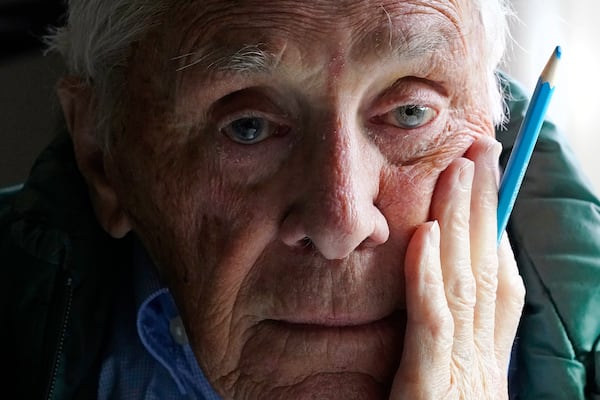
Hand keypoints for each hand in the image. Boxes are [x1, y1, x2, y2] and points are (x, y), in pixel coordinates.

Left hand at [390, 137, 524, 398]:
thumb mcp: (443, 387)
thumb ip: (441, 347)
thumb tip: (434, 292)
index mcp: (483, 361)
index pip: (496, 282)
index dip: (494, 229)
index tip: (487, 183)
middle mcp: (482, 361)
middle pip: (487, 268)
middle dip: (487, 206)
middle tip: (482, 150)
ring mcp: (462, 375)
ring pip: (465, 283)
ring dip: (463, 222)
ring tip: (461, 168)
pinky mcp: (430, 391)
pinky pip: (432, 325)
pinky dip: (430, 277)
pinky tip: (427, 235)